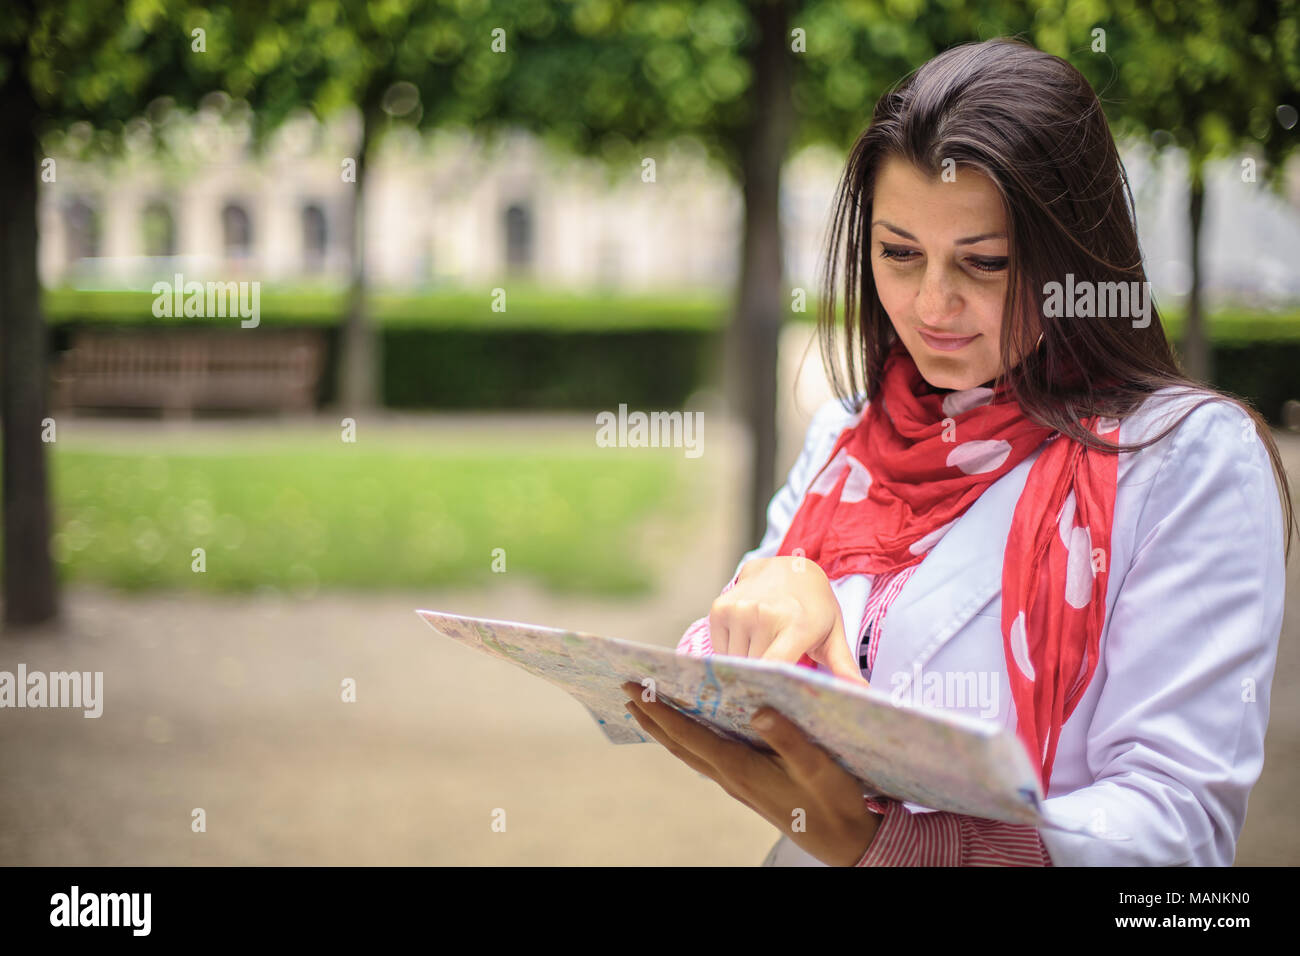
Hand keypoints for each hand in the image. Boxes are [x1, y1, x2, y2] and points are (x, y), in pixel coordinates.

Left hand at [621, 681, 881, 865]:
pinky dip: (687, 741)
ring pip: (689, 753)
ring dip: (665, 730)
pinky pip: (705, 759)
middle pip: (678, 744)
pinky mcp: (747, 787)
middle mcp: (730, 777)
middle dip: (650, 718)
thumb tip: (759, 710)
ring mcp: (737, 784)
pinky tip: (689, 734)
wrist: (846, 842)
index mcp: (740, 768)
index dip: (659, 710)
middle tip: (625, 691)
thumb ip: (788, 739)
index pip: (688, 735)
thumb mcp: (818, 767)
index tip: (634, 687)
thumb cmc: (834, 803)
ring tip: (645, 710)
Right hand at [711, 556, 867, 684]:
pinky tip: (749, 635)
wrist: (791, 566)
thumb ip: (843, 665)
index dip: (772, 686)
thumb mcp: (834, 633)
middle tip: (777, 663)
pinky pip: (720, 648)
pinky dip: (731, 649)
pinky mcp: (720, 607)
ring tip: (765, 644)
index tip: (776, 697)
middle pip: (753, 669)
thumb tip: (860, 691)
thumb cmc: (815, 607)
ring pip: (734, 661)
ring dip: (746, 662)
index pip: (773, 667)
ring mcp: (739, 609)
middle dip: (763, 675)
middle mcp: (764, 614)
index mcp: (796, 625)